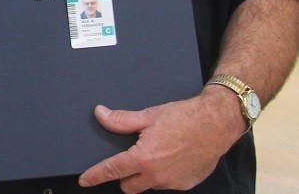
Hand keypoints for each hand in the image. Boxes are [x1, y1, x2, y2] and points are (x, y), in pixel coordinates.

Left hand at [78, 88, 243, 192]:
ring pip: (148, 185)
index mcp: (144, 158)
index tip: (85, 180)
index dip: (95, 175)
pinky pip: (166, 184)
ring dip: (144, 175)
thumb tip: (100, 115)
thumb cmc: (184, 118)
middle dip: (123, 176)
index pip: (112, 170)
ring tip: (153, 153)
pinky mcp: (186, 184)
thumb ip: (121, 120)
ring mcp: (173, 182)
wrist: (216, 124)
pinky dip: (162, 174)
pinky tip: (169, 158)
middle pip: (128, 186)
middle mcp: (158, 175)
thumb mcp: (148, 115)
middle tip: (127, 159)